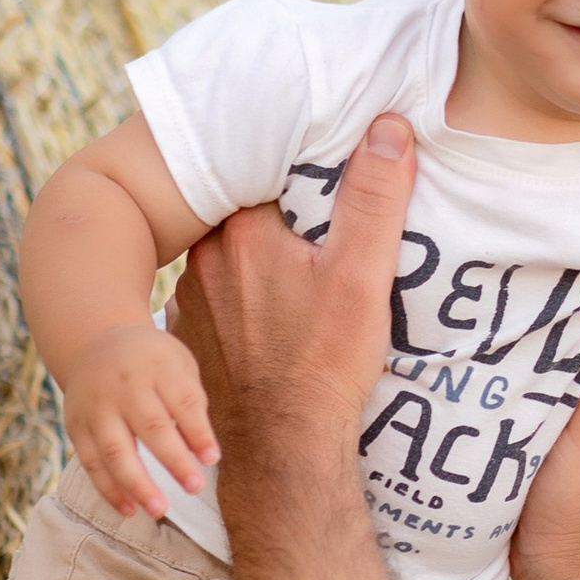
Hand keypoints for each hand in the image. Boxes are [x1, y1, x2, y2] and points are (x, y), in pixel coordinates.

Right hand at [60, 320, 217, 517]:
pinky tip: (129, 509)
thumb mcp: (177, 364)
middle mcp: (123, 385)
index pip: (182, 401)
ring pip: (115, 449)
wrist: (95, 343)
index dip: (198, 432)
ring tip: (159, 509)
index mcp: (156, 365)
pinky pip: (91, 462)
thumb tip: (202, 452)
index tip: (212, 459)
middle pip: (150, 425)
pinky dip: (108, 489)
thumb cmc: (150, 362)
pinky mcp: (76, 426)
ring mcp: (96, 407)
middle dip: (173, 460)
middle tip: (194, 487)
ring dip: (137, 484)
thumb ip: (190, 401)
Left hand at [172, 115, 418, 496]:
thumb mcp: (361, 277)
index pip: (270, 177)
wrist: (281, 452)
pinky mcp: (191, 339)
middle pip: (249, 216)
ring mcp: (191, 302)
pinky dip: (242, 301)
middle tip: (320, 238)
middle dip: (282, 220)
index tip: (334, 189)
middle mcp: (204, 261)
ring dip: (259, 262)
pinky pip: (218, 300)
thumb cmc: (324, 366)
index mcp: (242, 234)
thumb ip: (372, 199)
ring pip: (230, 260)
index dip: (306, 180)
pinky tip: (272, 320)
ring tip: (298, 282)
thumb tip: (387, 127)